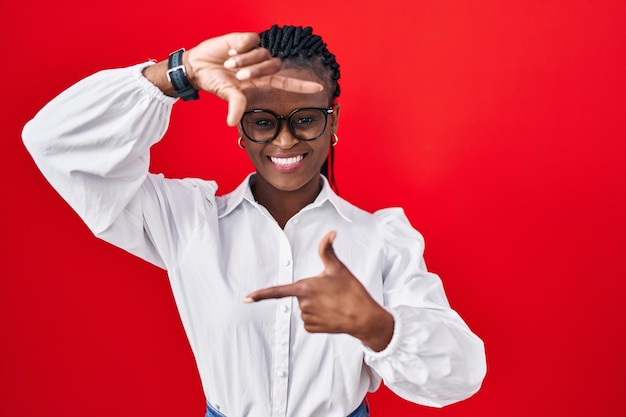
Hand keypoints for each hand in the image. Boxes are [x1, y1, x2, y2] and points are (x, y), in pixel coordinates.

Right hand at [186, 32, 322, 125]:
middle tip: (237, 75)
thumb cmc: (216, 82)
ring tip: (229, 64)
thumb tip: (231, 123)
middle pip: (274, 66)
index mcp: (262, 81)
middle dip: (255, 71)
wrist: (199, 67)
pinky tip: (230, 51)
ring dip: (244, 61)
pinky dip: (240, 48)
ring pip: (262, 53)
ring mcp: (255, 52)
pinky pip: (251, 41)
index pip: (287, 83)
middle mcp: (262, 66)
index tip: (319, 88)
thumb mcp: (227, 94)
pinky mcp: (246, 39)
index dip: (302, 86)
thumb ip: (234, 105)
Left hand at [245, 232, 394, 351]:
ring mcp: (307, 318)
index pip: (278, 291)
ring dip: (316, 305)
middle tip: (331, 292)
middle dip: (312, 292)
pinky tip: (331, 314)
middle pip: (300, 295)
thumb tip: (331, 233)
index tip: (246, 299)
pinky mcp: (312, 328)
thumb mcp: (338, 268)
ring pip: (305, 308)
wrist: (364, 318)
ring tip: (333, 303)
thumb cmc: (351, 291)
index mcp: (305, 289)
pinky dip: (318, 317)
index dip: (260, 294)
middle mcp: (303, 305)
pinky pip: (309, 320)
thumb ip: (328, 250)